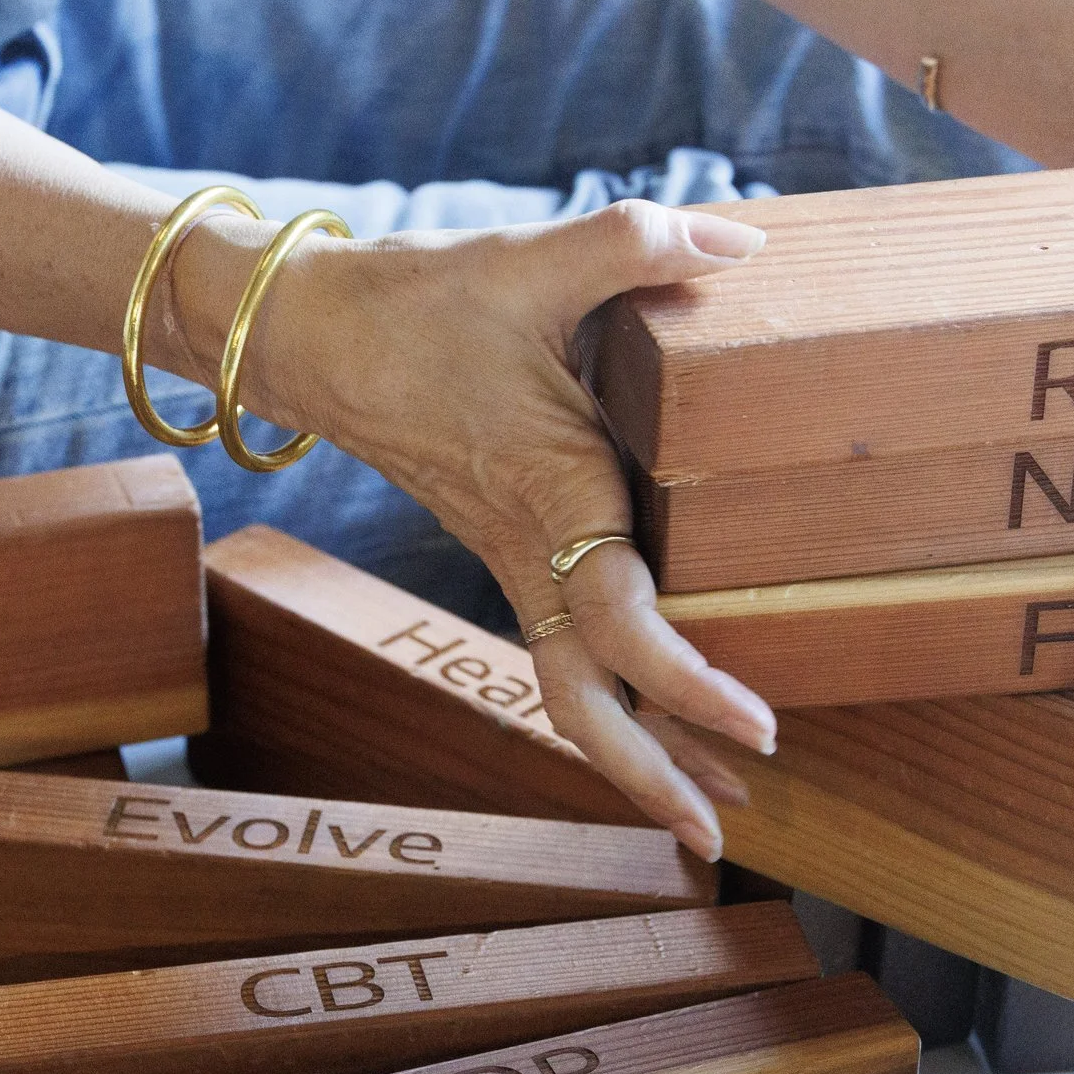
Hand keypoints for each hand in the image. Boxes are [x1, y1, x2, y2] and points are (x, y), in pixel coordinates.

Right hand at [231, 202, 777, 858]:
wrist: (316, 336)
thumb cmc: (420, 305)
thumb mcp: (530, 261)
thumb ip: (636, 245)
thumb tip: (741, 243)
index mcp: (549, 497)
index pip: (621, 624)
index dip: (688, 684)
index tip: (758, 724)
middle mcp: (530, 554)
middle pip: (583, 707)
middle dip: (653, 775)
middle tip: (724, 829)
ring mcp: (514, 566)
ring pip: (572, 696)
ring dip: (640, 755)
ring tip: (714, 806)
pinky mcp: (510, 559)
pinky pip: (566, 658)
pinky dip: (620, 702)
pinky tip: (668, 719)